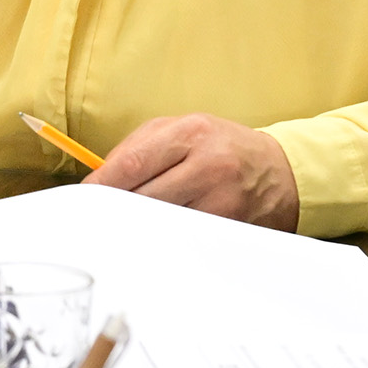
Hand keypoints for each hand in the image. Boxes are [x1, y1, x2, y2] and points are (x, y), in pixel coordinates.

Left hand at [87, 113, 298, 229]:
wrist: (282, 172)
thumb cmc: (222, 147)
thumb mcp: (184, 129)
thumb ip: (139, 147)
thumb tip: (98, 178)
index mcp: (192, 133)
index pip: (132, 163)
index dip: (102, 185)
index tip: (85, 197)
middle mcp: (209, 165)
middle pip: (143, 197)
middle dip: (117, 208)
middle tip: (101, 215)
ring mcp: (222, 200)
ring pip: (160, 222)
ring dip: (138, 226)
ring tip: (130, 224)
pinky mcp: (230, 228)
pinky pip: (183, 238)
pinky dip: (165, 238)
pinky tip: (160, 234)